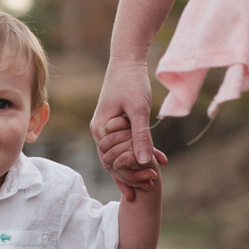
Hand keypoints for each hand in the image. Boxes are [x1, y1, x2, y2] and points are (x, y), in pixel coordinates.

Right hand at [90, 56, 154, 200]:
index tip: (147, 185)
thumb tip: (145, 162)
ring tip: (150, 181)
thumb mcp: (139, 110)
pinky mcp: (113, 123)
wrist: (126, 61)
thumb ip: (141, 136)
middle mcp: (99, 132)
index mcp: (101, 130)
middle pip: (113, 161)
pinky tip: (150, 161)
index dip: (131, 175)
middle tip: (150, 187)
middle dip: (132, 175)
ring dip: (134, 166)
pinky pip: (123, 144)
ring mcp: (104, 128)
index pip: (113, 161)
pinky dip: (135, 153)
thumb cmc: (131, 82)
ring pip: (118, 154)